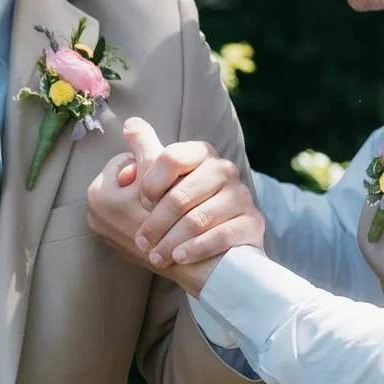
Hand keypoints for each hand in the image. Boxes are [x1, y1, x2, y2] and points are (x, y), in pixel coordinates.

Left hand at [87, 116, 264, 294]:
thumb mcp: (159, 182)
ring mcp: (242, 196)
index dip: (151, 184)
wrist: (214, 250)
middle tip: (142, 242)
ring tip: (156, 256)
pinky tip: (180, 258)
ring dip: (171, 242)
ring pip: (198, 219)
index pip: (170, 157)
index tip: (142, 204)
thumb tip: (130, 124)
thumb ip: (143, 155)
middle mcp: (224, 169)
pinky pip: (221, 235)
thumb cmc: (180, 211)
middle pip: (180, 195)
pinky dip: (196, 249)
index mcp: (200, 153)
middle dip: (156, 223)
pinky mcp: (253, 223)